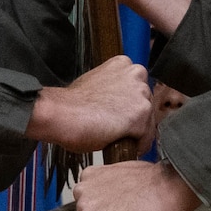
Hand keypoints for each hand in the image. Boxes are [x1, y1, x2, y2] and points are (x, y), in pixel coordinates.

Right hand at [25, 55, 151, 151]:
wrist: (62, 114)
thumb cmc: (71, 104)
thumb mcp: (94, 84)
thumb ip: (112, 89)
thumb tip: (118, 103)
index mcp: (123, 64)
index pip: (137, 89)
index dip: (128, 106)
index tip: (118, 115)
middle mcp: (136, 74)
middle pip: (146, 104)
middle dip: (134, 118)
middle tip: (114, 127)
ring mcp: (141, 94)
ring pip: (148, 122)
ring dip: (135, 133)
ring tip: (114, 136)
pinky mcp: (141, 115)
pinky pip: (146, 138)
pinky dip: (136, 146)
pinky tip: (119, 145)